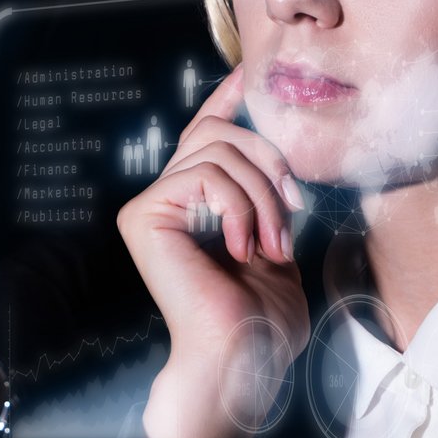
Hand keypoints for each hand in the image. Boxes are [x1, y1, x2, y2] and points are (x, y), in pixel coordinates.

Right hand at [118, 67, 310, 437]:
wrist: (243, 361)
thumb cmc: (261, 320)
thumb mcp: (276, 245)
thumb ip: (267, 199)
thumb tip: (279, 157)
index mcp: (190, 205)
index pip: (205, 135)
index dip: (224, 99)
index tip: (247, 75)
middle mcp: (161, 199)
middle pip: (218, 131)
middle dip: (269, 159)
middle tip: (293, 208)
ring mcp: (148, 206)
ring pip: (217, 149)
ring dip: (263, 194)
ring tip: (274, 242)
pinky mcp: (143, 215)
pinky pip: (205, 175)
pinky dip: (239, 206)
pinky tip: (244, 246)